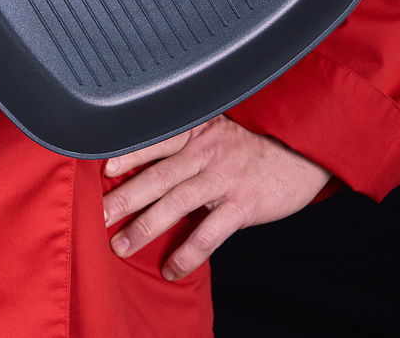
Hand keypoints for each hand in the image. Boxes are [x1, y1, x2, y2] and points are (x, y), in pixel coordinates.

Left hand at [102, 115, 330, 279]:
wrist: (301, 150)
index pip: (154, 141)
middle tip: (97, 215)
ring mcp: (223, 177)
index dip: (127, 154)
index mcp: (195, 131)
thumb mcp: (216, 130)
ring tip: (121, 246)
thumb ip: (185, 144)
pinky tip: (171, 268)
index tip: (101, 168)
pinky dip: (187, 252)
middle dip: (124, 197)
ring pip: (176, 202)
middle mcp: (205, 151)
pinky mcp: (243, 204)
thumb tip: (146, 165)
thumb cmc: (251, 142)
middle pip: (156, 175)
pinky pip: (209, 232)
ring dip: (145, 226)